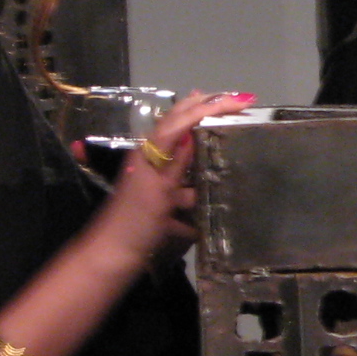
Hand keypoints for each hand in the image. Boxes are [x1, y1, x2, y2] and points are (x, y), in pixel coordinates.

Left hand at [98, 90, 249, 251]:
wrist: (113, 255)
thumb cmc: (136, 225)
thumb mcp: (160, 193)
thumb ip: (175, 163)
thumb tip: (191, 133)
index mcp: (149, 153)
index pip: (182, 120)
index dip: (212, 106)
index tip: (242, 100)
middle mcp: (151, 158)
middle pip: (178, 124)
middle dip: (203, 108)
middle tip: (234, 99)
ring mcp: (156, 176)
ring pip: (181, 145)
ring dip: (201, 129)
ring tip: (226, 120)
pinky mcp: (160, 195)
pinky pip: (182, 171)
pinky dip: (196, 162)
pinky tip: (213, 168)